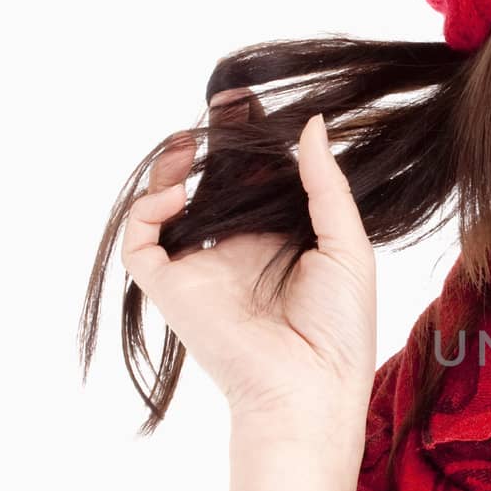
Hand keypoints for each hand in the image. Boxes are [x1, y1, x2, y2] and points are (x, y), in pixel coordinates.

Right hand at [119, 94, 377, 433]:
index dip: (252, 144)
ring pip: (170, 207)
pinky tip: (178, 195)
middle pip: (214, 186)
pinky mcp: (173, 290)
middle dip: (214, 144)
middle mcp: (237, 252)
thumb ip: (326, 185)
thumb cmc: (341, 329)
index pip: (258, 182)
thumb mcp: (348, 246)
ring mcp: (202, 270)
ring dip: (172, 170)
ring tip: (189, 141)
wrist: (311, 389)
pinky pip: (142, 243)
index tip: (254, 104)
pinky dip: (148, 211)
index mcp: (281, 243)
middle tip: (225, 101)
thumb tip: (310, 123)